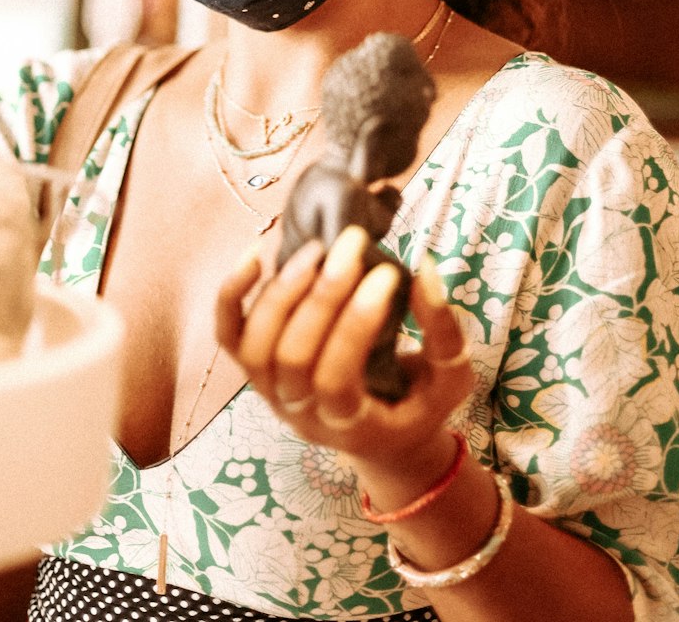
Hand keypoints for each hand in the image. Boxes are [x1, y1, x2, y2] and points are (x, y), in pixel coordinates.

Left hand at [215, 226, 473, 468]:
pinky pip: (228, 334)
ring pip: (255, 346)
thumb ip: (443, 330)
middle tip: (353, 243)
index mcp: (351, 425)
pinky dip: (232, 294)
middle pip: (292, 357)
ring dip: (283, 292)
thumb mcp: (449, 378)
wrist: (383, 436)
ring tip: (318, 248)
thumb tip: (423, 267)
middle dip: (322, 296)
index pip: (336, 378)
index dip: (355, 325)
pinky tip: (254, 253)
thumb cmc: (418, 403)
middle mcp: (301, 414)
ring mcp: (271, 393)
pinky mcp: (256, 368)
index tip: (386, 273)